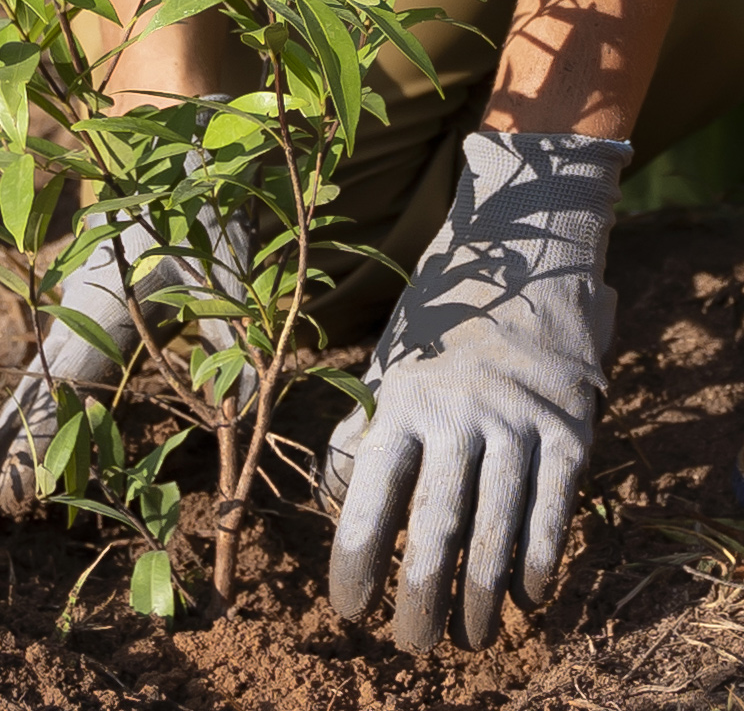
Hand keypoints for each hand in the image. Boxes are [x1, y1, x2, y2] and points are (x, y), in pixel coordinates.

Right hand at [0, 101, 249, 514]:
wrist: (172, 144)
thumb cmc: (200, 207)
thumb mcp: (224, 273)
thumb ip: (229, 337)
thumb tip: (245, 400)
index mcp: (101, 310)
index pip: (59, 392)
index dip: (35, 444)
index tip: (11, 492)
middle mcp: (75, 311)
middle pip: (32, 391)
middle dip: (8, 447)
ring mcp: (73, 306)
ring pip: (36, 376)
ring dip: (14, 428)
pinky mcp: (83, 302)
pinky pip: (53, 358)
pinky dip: (35, 398)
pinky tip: (31, 423)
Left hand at [323, 132, 630, 649]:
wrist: (525, 255)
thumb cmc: (440, 319)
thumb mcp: (388, 362)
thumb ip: (363, 429)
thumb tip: (333, 500)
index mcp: (400, 399)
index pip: (368, 499)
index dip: (356, 561)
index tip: (349, 608)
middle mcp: (457, 415)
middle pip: (434, 530)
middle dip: (418, 599)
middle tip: (409, 647)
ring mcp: (518, 421)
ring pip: (497, 532)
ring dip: (480, 597)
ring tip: (467, 639)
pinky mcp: (570, 426)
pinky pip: (554, 510)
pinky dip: (541, 561)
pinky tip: (528, 597)